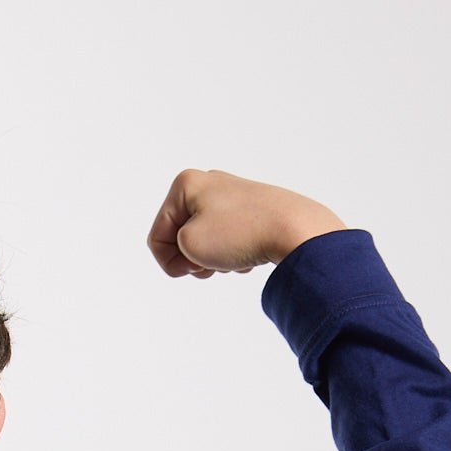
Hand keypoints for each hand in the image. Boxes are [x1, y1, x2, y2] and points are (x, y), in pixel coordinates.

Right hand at [147, 169, 346, 279]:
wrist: (294, 230)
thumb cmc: (240, 233)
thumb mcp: (189, 244)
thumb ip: (175, 248)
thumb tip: (199, 247)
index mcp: (185, 184)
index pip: (156, 238)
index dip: (170, 262)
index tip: (194, 266)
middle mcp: (207, 184)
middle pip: (180, 238)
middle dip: (192, 258)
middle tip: (213, 262)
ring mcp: (230, 196)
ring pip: (204, 242)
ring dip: (212, 259)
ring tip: (232, 257)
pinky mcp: (250, 210)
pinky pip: (227, 241)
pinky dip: (231, 254)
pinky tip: (247, 254)